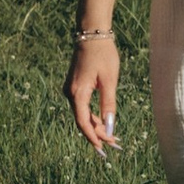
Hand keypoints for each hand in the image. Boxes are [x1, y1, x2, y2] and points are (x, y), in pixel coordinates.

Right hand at [65, 30, 118, 156]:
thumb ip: (109, 104)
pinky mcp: (74, 87)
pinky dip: (92, 116)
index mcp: (77, 93)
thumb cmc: (103, 55)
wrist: (92, 35)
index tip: (103, 148)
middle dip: (98, 133)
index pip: (83, 122)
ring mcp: (70, 90)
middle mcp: (70, 93)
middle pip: (82, 120)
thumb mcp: (109, 80)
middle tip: (114, 144)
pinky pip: (82, 107)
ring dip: (96, 126)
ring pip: (82, 115)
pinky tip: (103, 123)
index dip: (93, 136)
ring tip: (112, 137)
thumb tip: (110, 127)